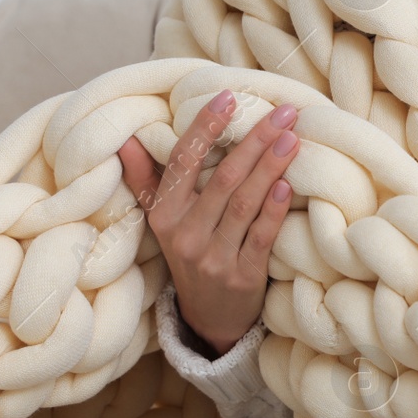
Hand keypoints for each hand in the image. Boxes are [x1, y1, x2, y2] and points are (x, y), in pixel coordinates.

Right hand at [117, 89, 301, 354]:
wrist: (209, 320)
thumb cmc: (191, 256)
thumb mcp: (162, 221)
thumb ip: (146, 180)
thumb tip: (126, 138)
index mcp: (164, 214)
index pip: (182, 161)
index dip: (204, 127)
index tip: (229, 96)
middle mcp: (184, 234)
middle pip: (221, 178)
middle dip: (253, 141)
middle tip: (283, 111)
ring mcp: (213, 257)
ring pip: (242, 204)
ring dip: (269, 168)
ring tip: (291, 138)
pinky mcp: (242, 277)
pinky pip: (259, 238)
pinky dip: (273, 211)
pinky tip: (288, 186)